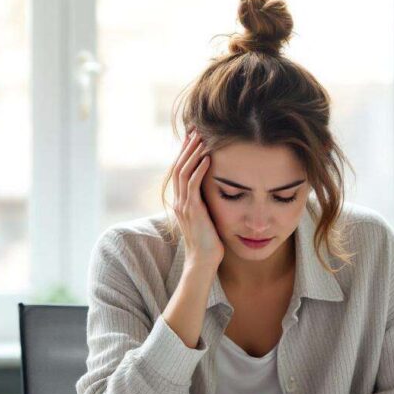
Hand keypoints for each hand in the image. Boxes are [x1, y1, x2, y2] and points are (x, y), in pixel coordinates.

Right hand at [171, 127, 223, 269]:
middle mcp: (179, 202)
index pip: (179, 172)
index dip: (184, 154)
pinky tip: (208, 158)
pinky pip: (193, 185)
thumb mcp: (207, 219)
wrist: (203, 262)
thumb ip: (207, 205)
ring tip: (201, 139)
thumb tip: (215, 193)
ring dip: (192, 154)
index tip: (193, 139)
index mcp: (182, 202)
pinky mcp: (192, 211)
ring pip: (183, 173)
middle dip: (186, 149)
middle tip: (195, 131)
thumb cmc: (209, 243)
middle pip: (178, 167)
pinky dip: (199, 169)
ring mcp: (184, 206)